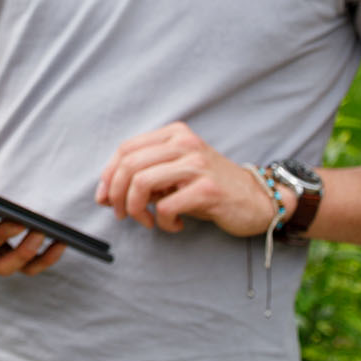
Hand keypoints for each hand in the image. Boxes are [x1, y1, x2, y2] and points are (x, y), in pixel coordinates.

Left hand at [96, 121, 276, 236]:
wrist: (258, 200)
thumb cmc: (208, 188)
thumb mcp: (173, 175)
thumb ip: (142, 177)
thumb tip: (103, 195)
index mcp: (174, 134)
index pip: (125, 149)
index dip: (108, 175)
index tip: (105, 198)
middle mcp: (185, 144)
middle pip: (129, 165)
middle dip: (116, 194)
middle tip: (122, 214)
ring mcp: (197, 165)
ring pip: (142, 183)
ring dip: (136, 209)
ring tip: (146, 221)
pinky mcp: (207, 189)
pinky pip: (166, 206)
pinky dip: (163, 222)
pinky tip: (173, 225)